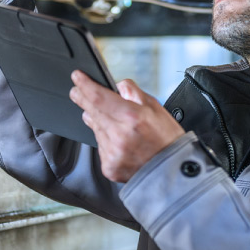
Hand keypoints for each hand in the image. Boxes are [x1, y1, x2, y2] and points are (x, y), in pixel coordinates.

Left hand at [69, 70, 184, 182]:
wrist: (172, 172)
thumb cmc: (168, 140)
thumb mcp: (156, 108)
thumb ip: (134, 93)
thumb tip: (117, 86)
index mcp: (133, 117)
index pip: (98, 97)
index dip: (84, 85)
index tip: (77, 77)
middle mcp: (119, 136)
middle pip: (91, 111)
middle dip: (82, 98)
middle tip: (77, 91)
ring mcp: (112, 153)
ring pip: (95, 128)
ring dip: (97, 120)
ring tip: (112, 120)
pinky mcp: (109, 166)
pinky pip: (100, 146)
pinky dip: (106, 139)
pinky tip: (119, 139)